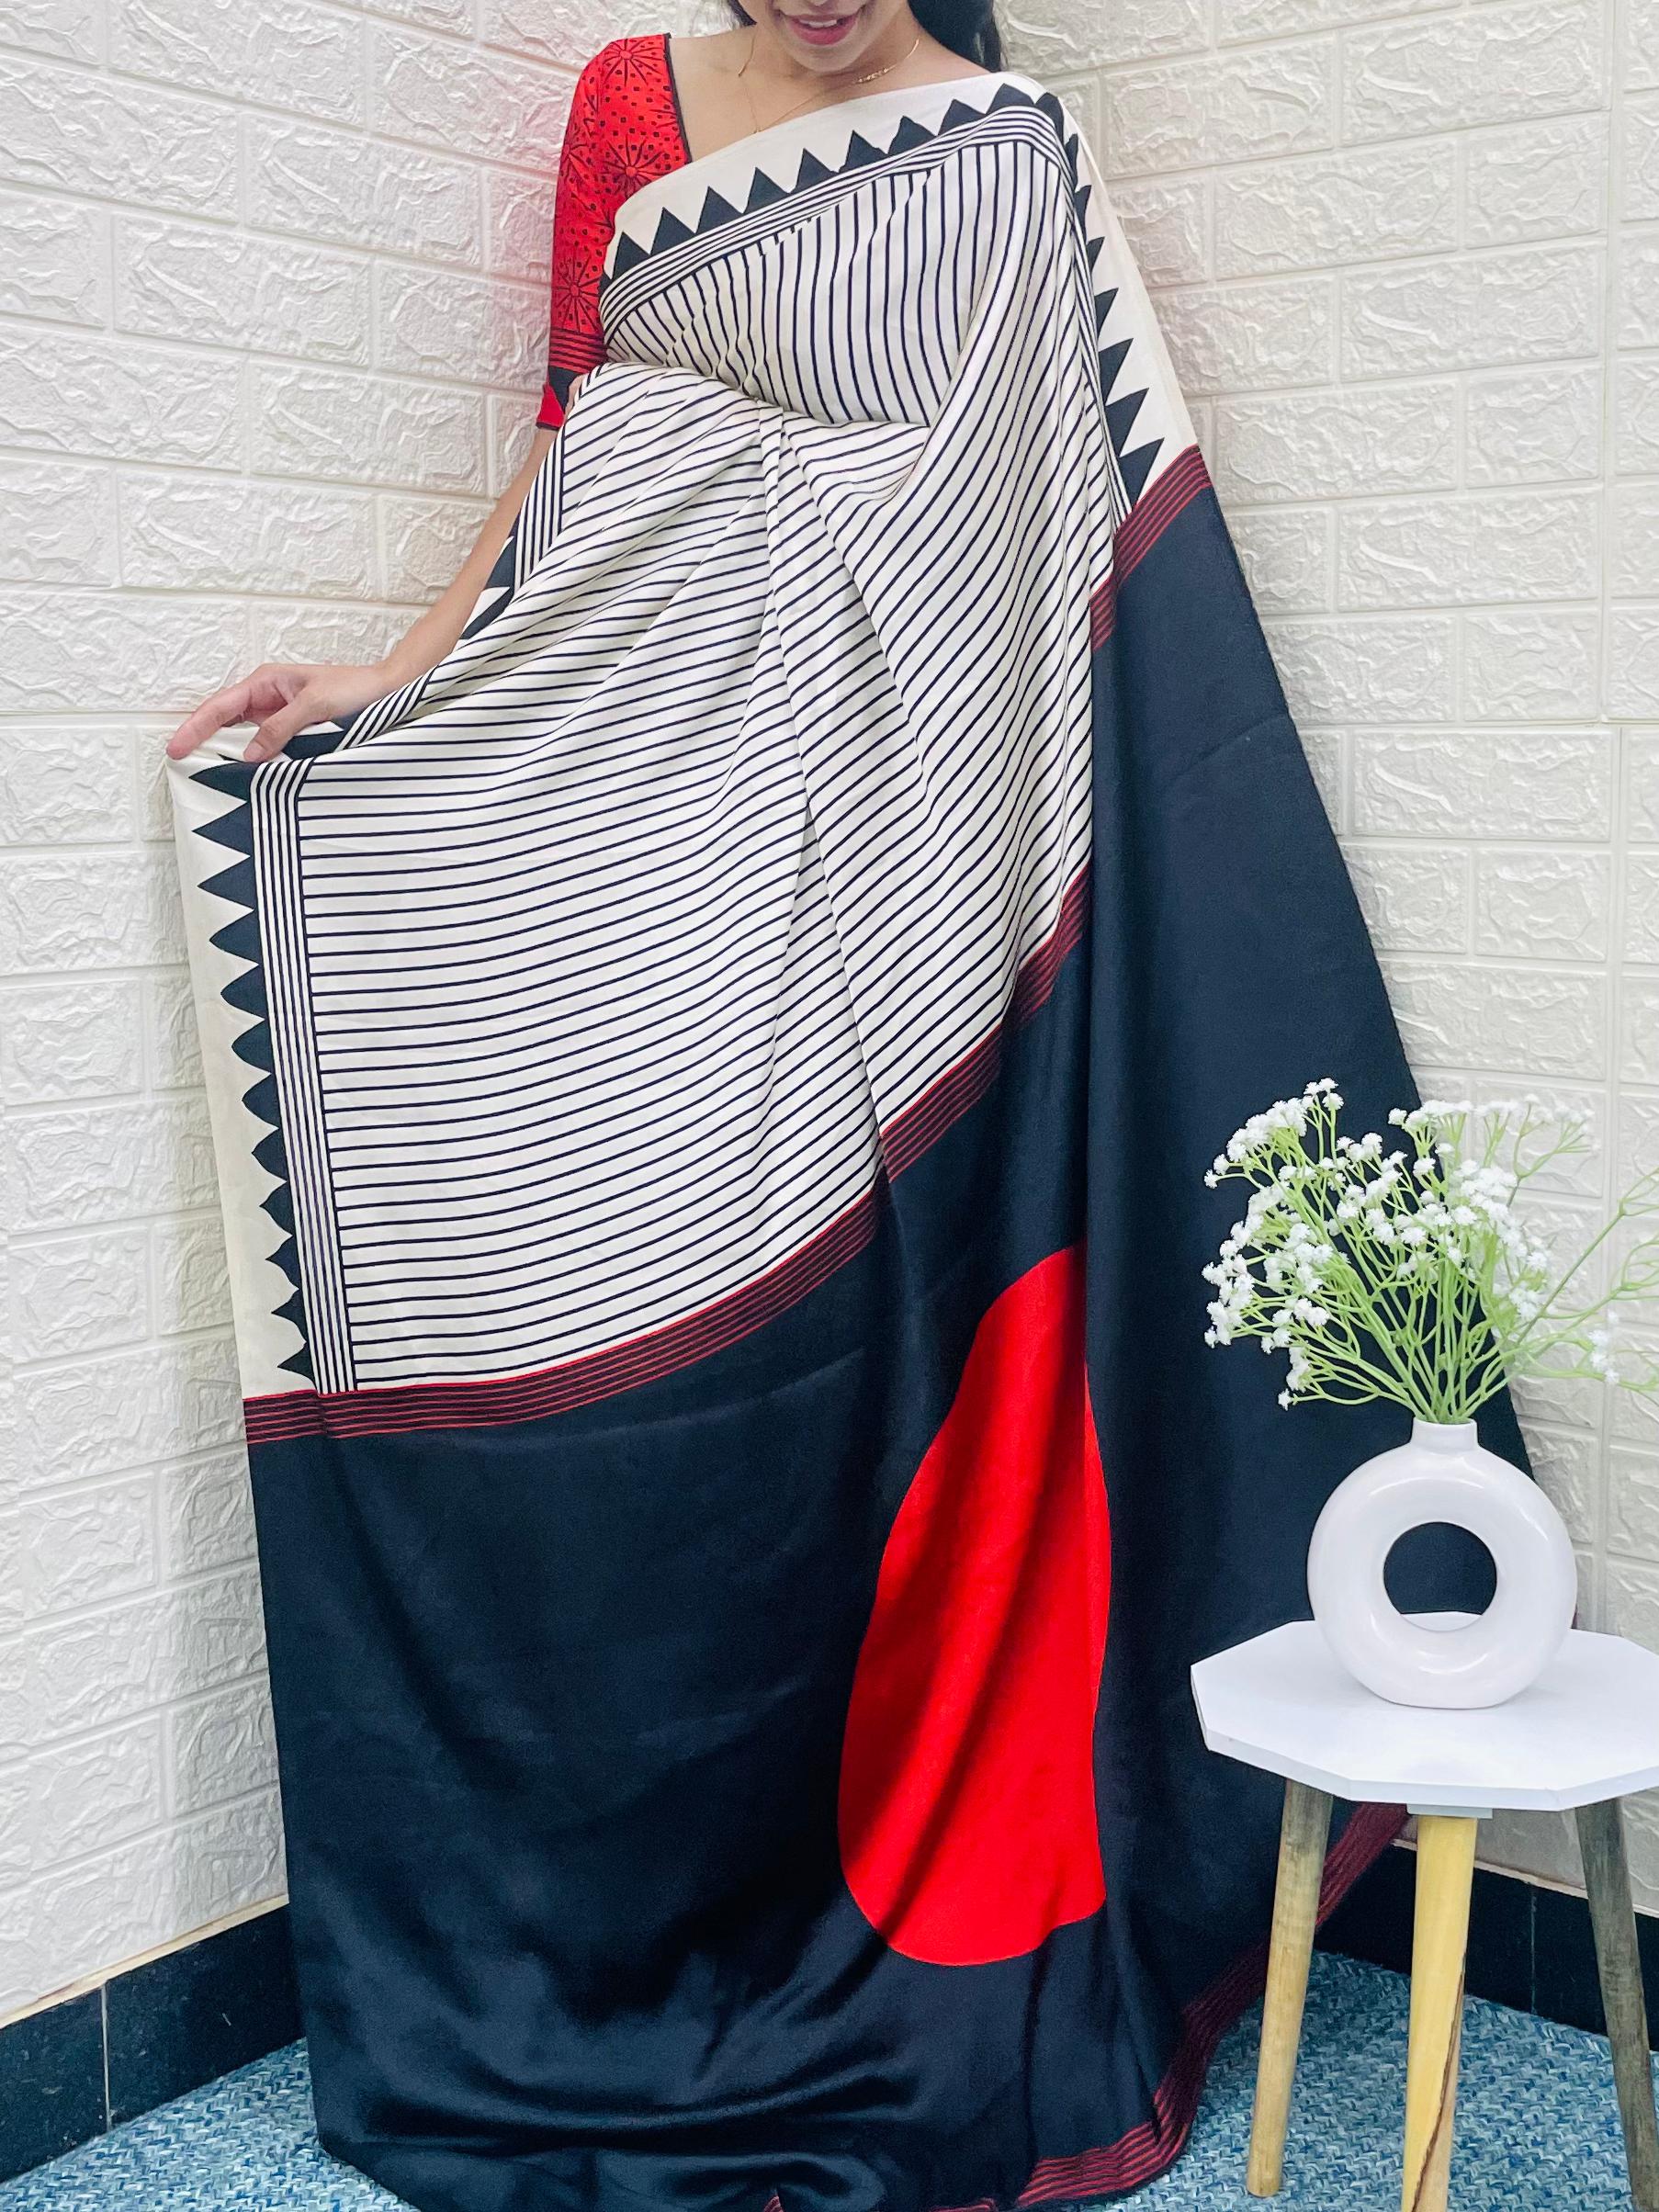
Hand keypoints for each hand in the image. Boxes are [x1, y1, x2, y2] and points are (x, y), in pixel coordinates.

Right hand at [165, 661, 401, 762]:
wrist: (386, 692)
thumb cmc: (355, 689)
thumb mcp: (316, 707)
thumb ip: (281, 728)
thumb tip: (249, 755)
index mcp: (265, 682)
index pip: (220, 706)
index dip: (196, 727)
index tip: (176, 748)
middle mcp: (266, 698)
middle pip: (224, 721)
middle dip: (202, 741)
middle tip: (181, 766)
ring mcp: (277, 716)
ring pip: (242, 737)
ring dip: (227, 753)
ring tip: (205, 776)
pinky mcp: (292, 733)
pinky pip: (264, 747)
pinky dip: (253, 760)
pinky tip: (243, 777)